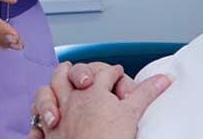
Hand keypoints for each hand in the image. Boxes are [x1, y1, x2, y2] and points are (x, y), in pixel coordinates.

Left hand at [27, 62, 170, 138]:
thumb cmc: (109, 137)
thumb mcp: (132, 113)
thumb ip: (146, 93)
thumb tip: (166, 77)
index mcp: (92, 91)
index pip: (104, 73)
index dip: (113, 71)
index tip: (117, 71)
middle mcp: (71, 99)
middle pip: (69, 74)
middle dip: (77, 71)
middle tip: (83, 73)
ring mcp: (57, 115)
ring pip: (47, 91)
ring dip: (53, 85)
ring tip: (59, 82)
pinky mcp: (47, 134)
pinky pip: (35, 123)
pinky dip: (37, 120)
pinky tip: (41, 121)